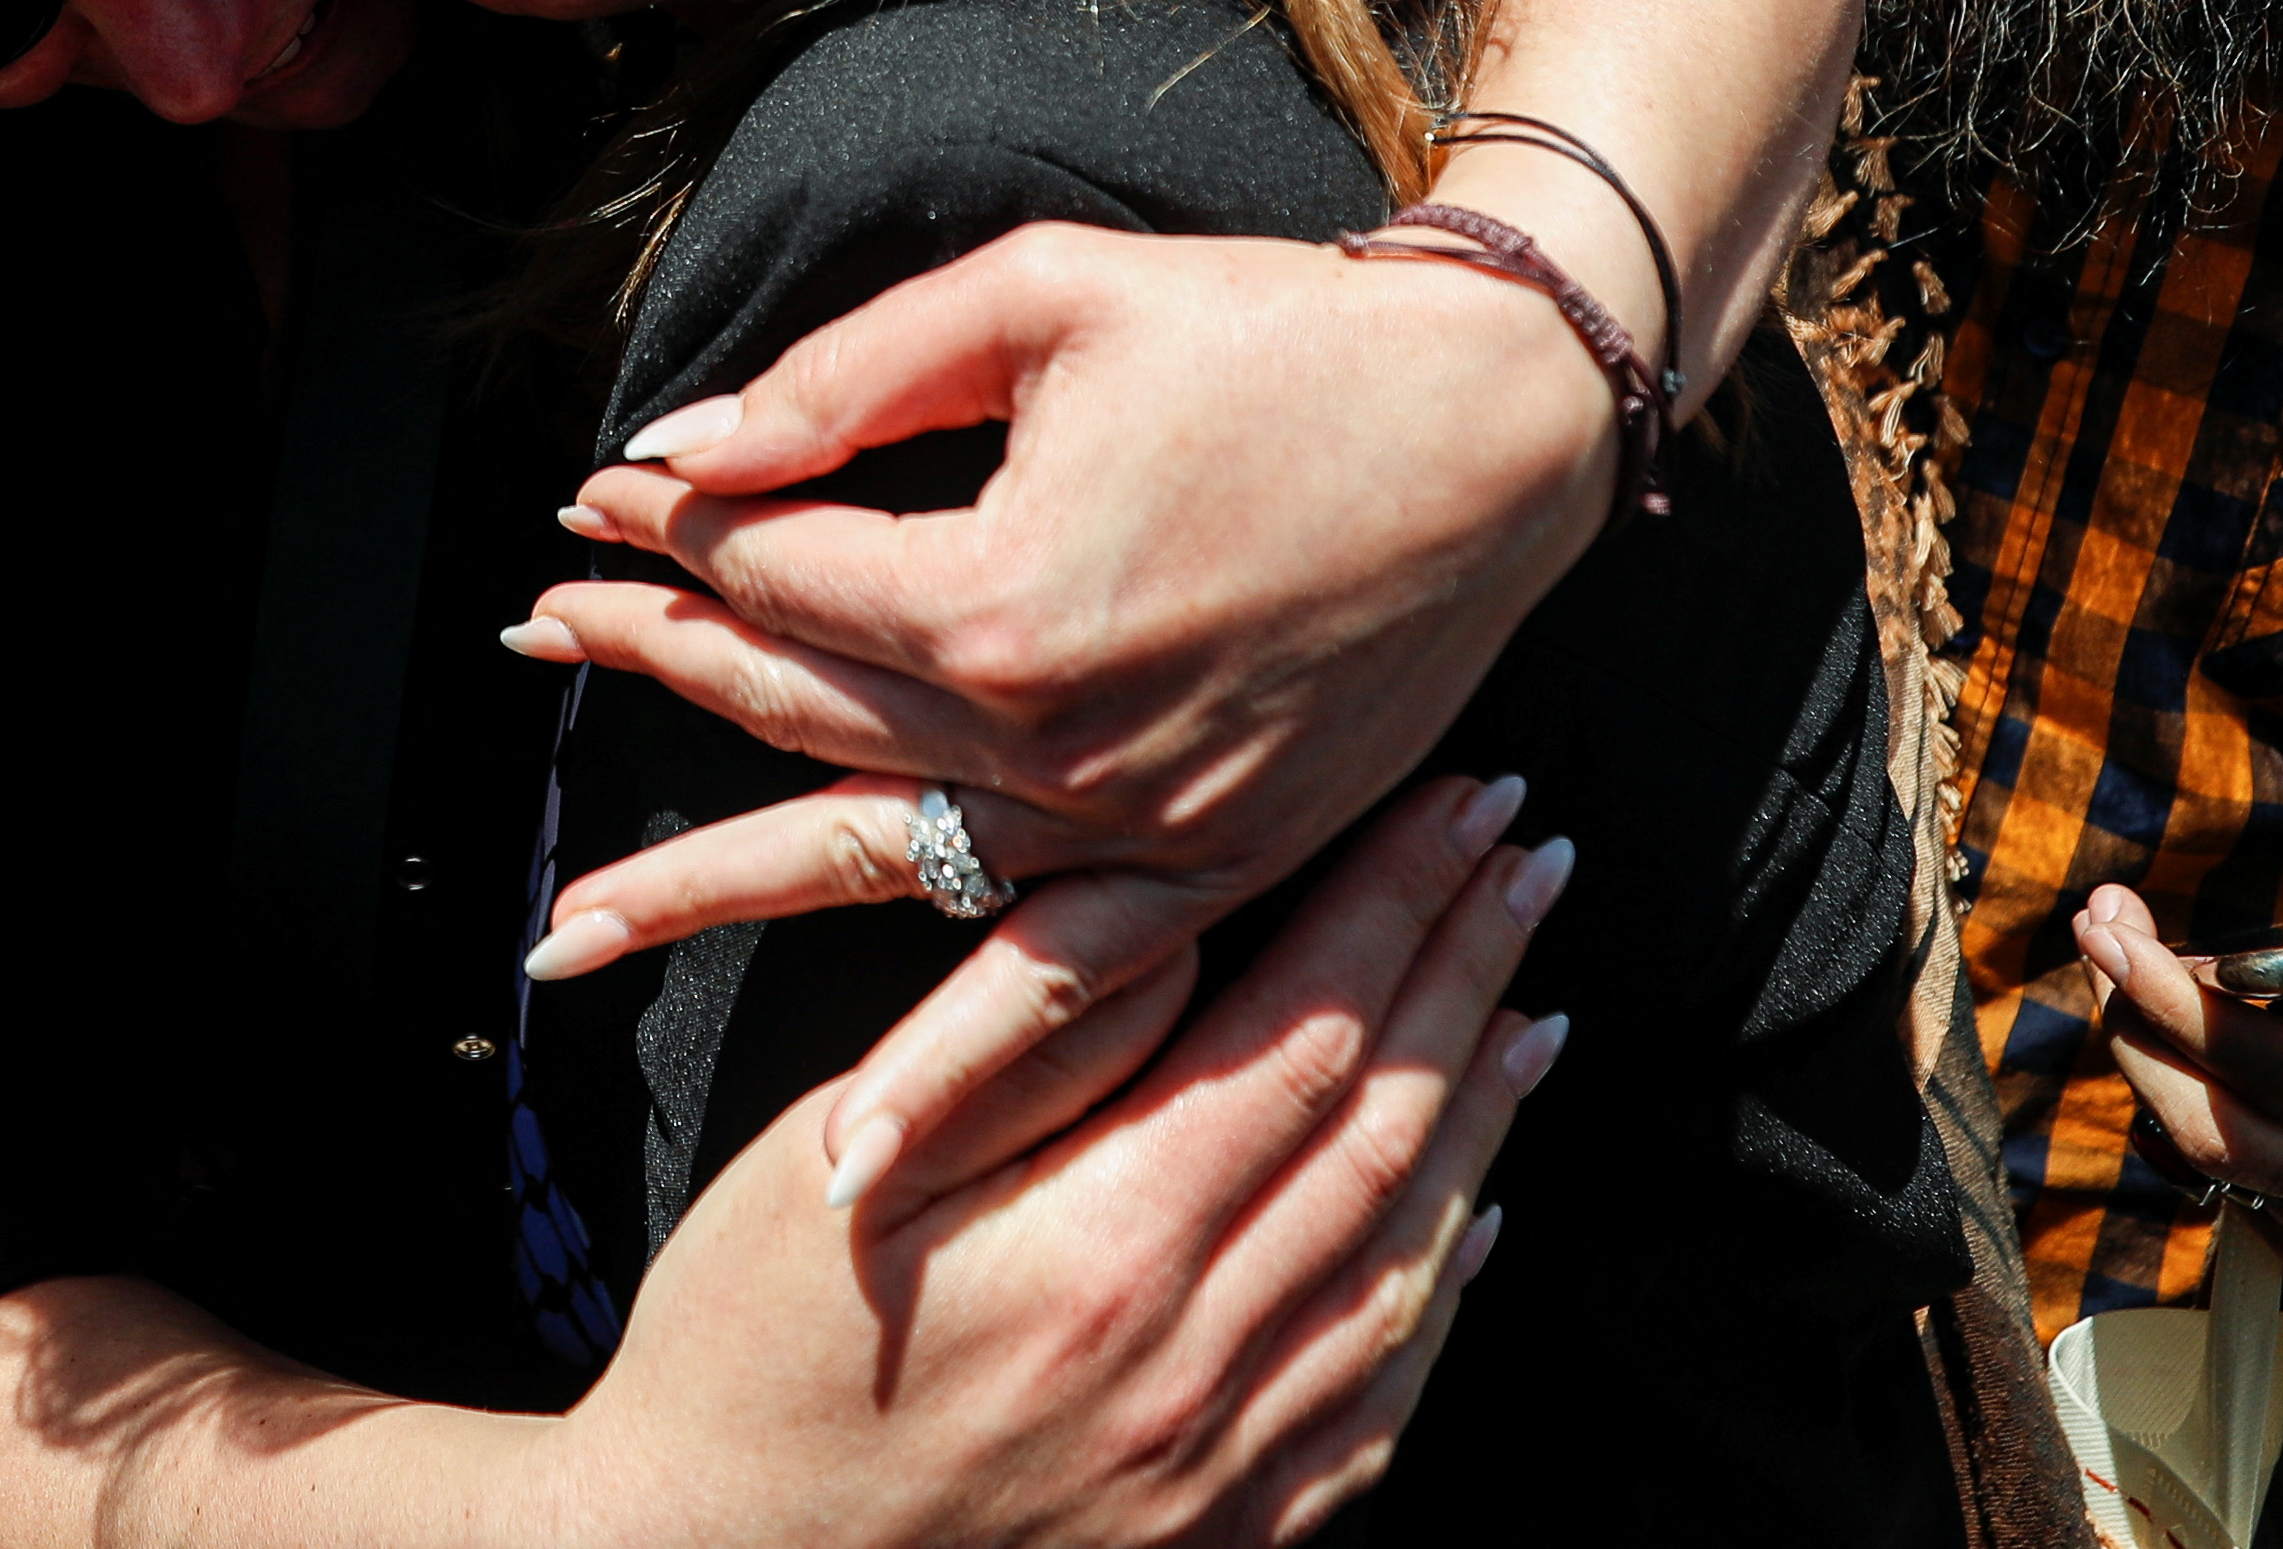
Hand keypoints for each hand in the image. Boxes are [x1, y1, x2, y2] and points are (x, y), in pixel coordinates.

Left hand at [508, 219, 1615, 1193]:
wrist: (1494, 418)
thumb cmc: (1270, 331)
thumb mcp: (1042, 294)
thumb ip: (848, 375)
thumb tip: (686, 448)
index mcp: (1002, 596)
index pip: (776, 574)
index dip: (672, 527)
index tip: (594, 500)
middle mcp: (1057, 738)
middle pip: (797, 716)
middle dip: (652, 670)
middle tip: (536, 645)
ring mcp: (1144, 825)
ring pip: (883, 865)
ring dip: (715, 895)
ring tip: (568, 933)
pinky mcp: (1220, 863)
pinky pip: (1061, 983)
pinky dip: (958, 1065)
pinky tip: (857, 1151)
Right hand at [551, 773, 1570, 1548]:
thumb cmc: (750, 1351)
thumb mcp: (842, 1165)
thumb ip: (1024, 1052)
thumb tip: (1174, 941)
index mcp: (1104, 1251)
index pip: (1301, 1038)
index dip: (1389, 905)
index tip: (1451, 806)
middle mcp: (1195, 1366)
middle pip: (1382, 1132)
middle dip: (1465, 970)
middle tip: (1526, 856)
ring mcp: (1223, 1468)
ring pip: (1407, 1264)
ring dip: (1485, 1118)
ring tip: (1532, 1005)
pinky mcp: (1222, 1537)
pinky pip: (1378, 1408)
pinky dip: (1443, 1297)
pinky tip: (1475, 1221)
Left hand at [2077, 773, 2282, 1287]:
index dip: (2193, 1011)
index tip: (2119, 932)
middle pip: (2231, 1132)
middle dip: (2142, 1028)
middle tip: (2102, 934)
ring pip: (2218, 1166)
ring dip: (2149, 1063)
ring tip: (2123, 971)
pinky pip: (2230, 1192)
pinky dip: (2182, 1112)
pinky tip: (2176, 1039)